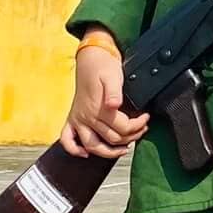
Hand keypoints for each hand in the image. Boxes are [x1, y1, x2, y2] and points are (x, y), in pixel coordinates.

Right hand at [58, 40, 146, 158]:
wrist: (90, 58)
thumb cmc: (103, 67)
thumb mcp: (113, 76)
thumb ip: (114, 92)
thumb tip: (114, 105)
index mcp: (98, 108)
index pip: (122, 128)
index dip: (138, 126)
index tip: (146, 118)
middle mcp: (86, 117)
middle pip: (112, 138)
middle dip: (131, 137)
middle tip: (141, 130)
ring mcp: (78, 119)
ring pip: (92, 146)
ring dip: (108, 152)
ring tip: (123, 148)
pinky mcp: (72, 118)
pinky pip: (66, 140)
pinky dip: (74, 150)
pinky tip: (85, 154)